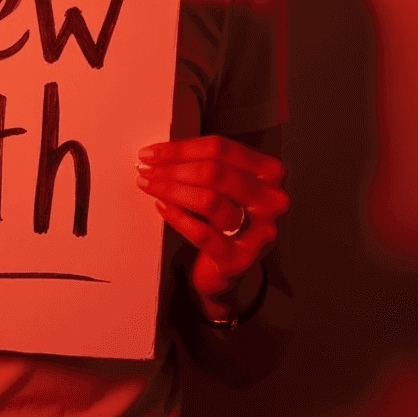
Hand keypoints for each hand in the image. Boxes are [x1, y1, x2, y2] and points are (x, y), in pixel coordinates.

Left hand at [136, 135, 289, 319]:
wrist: (235, 268)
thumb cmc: (227, 217)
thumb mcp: (225, 184)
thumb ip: (204, 163)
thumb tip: (159, 152)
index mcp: (269, 172)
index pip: (220, 148)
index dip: (180, 148)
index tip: (151, 152)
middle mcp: (272, 199)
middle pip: (213, 172)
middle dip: (172, 168)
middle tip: (145, 169)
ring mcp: (261, 231)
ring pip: (209, 200)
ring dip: (171, 190)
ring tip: (149, 185)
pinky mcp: (241, 259)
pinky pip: (203, 234)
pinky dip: (178, 218)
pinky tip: (162, 207)